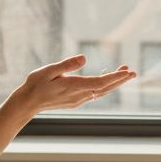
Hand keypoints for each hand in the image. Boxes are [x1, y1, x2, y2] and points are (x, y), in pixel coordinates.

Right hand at [13, 55, 135, 113]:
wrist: (28, 103)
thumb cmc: (36, 84)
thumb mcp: (49, 70)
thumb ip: (67, 64)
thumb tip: (84, 58)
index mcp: (73, 86)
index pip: (100, 82)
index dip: (115, 77)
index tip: (127, 72)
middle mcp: (79, 95)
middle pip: (105, 88)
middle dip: (119, 80)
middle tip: (132, 71)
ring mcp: (78, 100)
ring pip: (101, 92)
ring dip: (113, 82)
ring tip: (124, 72)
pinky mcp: (76, 101)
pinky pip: (95, 94)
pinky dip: (104, 86)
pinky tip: (107, 79)